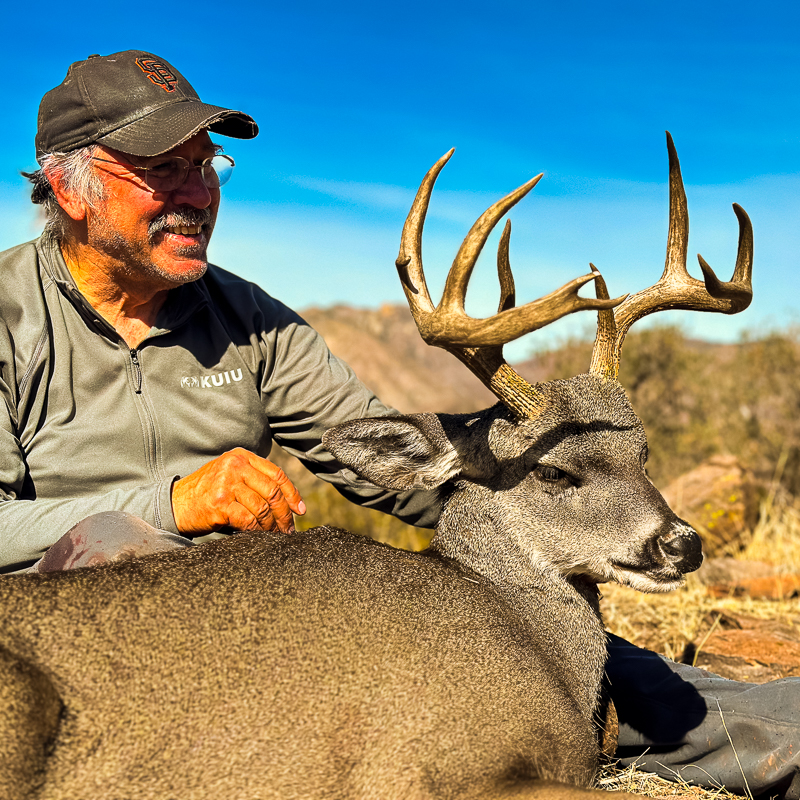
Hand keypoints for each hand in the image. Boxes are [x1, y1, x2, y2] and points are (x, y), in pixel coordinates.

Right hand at [171, 449, 305, 534]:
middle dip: (284, 514)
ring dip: (272, 526)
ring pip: (263, 507)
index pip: (276, 474)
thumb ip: (253, 480)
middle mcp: (235, 465)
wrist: (175, 503)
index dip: (292, 494)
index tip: (300, 510)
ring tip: (275, 535)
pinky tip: (260, 536)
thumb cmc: (207, 492)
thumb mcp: (230, 475)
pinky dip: (258, 531)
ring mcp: (227, 483)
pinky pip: (248, 520)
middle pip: (273, 491)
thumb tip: (287, 502)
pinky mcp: (220, 503)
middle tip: (288, 529)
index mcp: (241, 456)